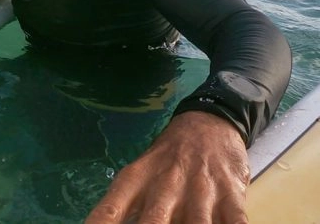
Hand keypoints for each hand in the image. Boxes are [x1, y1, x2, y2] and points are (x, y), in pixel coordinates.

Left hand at [85, 111, 248, 223]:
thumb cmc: (170, 156)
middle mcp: (166, 186)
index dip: (101, 223)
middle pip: (153, 221)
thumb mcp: (142, 172)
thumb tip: (108, 222)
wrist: (209, 122)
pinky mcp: (231, 195)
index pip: (112, 208)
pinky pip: (234, 221)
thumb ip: (128, 202)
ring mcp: (200, 191)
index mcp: (138, 179)